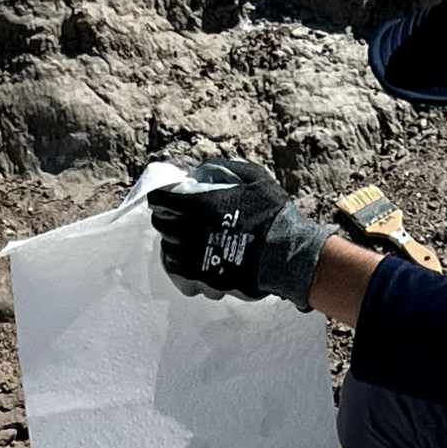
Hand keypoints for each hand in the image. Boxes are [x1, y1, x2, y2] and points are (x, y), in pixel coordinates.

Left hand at [147, 159, 328, 307]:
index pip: (162, 200)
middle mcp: (194, 232)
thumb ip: (225, 169)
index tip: (163, 197)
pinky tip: (187, 258)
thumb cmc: (272, 214)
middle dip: (165, 217)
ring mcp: (197, 259)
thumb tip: (202, 169)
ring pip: (168, 249)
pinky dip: (179, 264)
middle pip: (162, 225)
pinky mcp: (203, 278)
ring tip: (182, 238)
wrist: (286, 255)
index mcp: (202, 205)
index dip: (160, 197)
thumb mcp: (254, 178)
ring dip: (172, 242)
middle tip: (173, 216)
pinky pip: (179, 272)